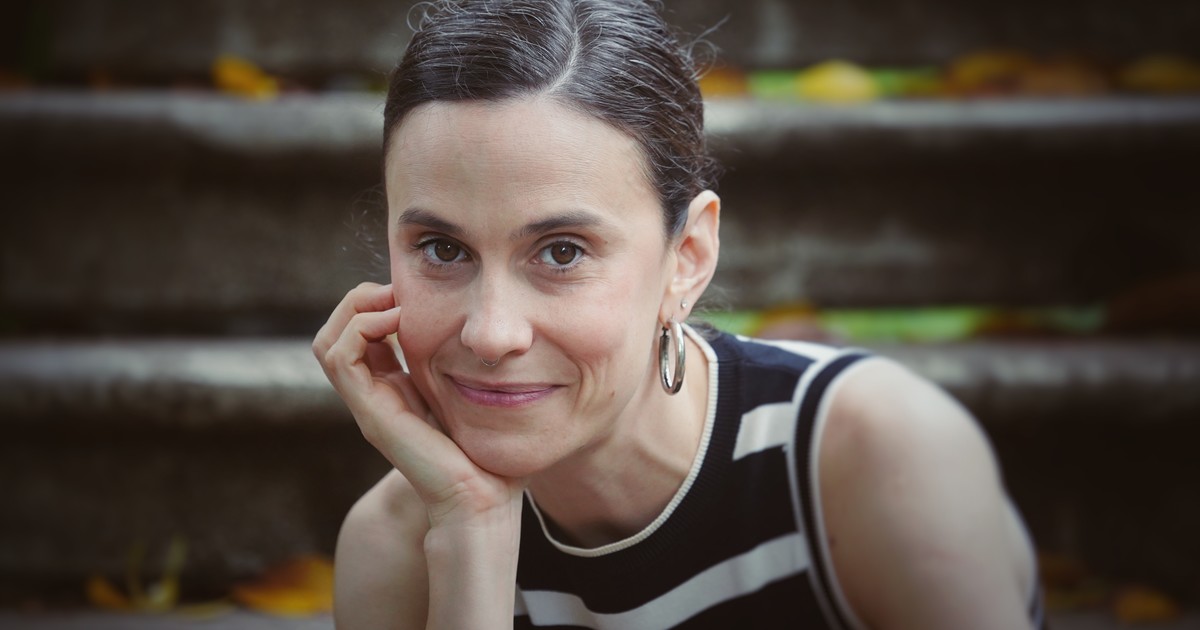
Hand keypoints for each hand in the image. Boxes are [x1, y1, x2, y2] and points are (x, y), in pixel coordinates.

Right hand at [313, 282, 523, 529]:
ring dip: (355, 309)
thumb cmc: (489, 451)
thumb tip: (493, 335)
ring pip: (328, 341)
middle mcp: (375, 393)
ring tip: (393, 303)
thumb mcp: (477, 393)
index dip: (380, 302)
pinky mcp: (369, 412)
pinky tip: (397, 321)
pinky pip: (338, 357)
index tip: (416, 294)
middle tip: (397, 292)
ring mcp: (368, 403)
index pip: (363, 333)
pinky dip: (360, 328)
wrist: (481, 496)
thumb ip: (471, 366)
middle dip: (360, 300)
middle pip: (336, 333)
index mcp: (396, 386)